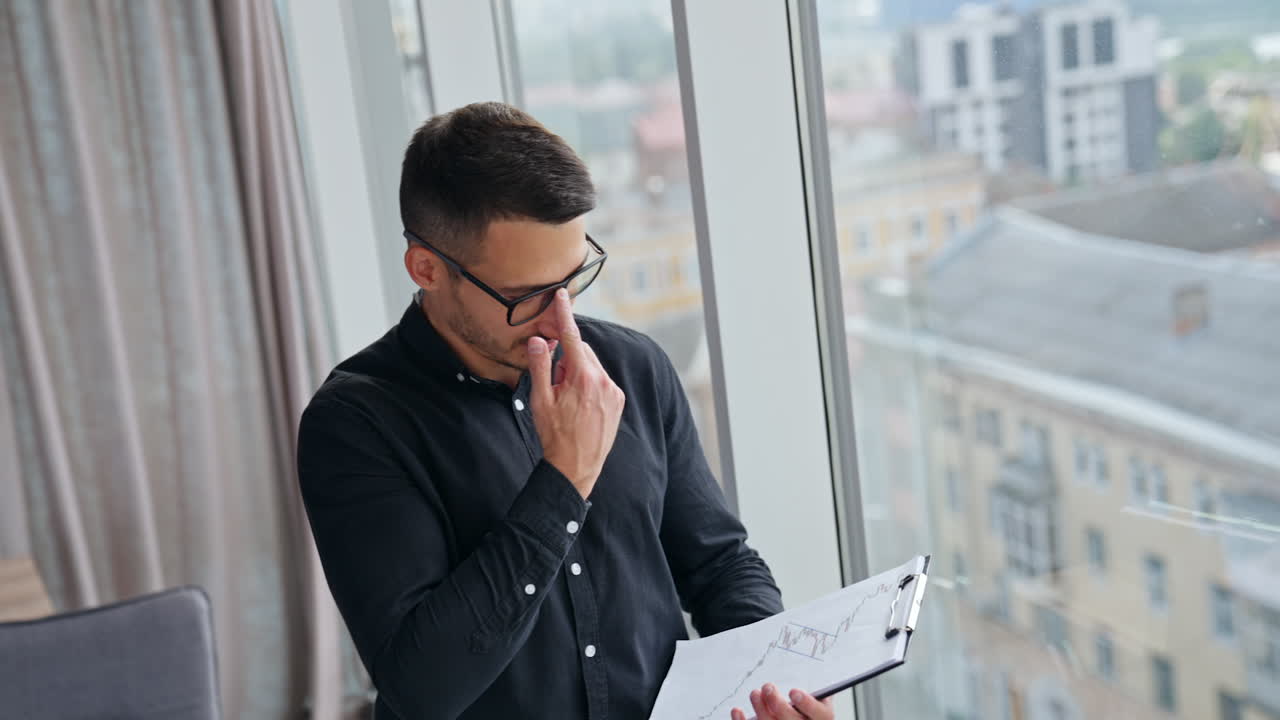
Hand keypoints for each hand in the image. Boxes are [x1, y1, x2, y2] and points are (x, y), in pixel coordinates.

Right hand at [527, 289, 624, 498]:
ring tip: (566, 398)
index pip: (571, 337)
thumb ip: (540, 366)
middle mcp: (603, 381)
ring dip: (577, 372)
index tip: (562, 294)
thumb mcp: (539, 400)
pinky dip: (589, 383)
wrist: (575, 468)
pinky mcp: (618, 401)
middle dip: (566, 358)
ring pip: (592, 366)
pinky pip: (601, 381)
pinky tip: (578, 405)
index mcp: (582, 378)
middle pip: (581, 352)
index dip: (564, 314)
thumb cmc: (554, 436)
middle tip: (554, 382)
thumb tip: (538, 340)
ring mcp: (614, 392)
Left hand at [730, 684, 833, 719]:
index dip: (806, 703)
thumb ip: (812, 681)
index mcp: (822, 716)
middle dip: (777, 703)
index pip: (819, 714)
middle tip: (768, 686)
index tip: (794, 691)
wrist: (802, 715)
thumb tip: (802, 659)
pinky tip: (737, 710)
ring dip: (760, 710)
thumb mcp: (816, 690)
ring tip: (754, 693)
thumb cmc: (808, 701)